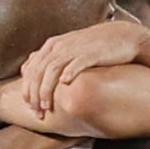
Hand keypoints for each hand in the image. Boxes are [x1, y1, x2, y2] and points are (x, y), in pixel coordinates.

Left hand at [19, 17, 148, 117]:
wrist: (122, 36)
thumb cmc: (95, 46)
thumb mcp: (67, 50)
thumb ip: (50, 60)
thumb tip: (30, 71)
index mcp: (52, 46)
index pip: (31, 69)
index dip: (27, 89)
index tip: (29, 106)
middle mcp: (60, 46)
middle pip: (38, 71)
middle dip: (34, 94)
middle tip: (36, 111)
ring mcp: (75, 49)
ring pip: (52, 70)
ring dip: (46, 90)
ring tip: (46, 106)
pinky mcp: (91, 53)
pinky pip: (76, 63)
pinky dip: (68, 73)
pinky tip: (65, 84)